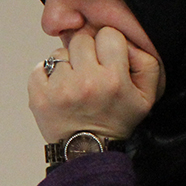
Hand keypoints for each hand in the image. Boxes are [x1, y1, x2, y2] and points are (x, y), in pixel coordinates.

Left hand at [29, 27, 163, 142]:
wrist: (88, 151)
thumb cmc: (116, 121)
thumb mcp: (146, 95)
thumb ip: (145, 62)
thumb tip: (125, 42)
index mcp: (113, 79)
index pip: (108, 34)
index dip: (109, 44)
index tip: (107, 59)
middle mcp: (85, 82)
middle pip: (81, 39)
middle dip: (86, 52)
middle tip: (90, 71)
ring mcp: (59, 89)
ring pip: (59, 53)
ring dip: (66, 64)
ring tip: (75, 82)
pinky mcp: (38, 96)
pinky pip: (39, 67)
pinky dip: (46, 74)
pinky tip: (58, 88)